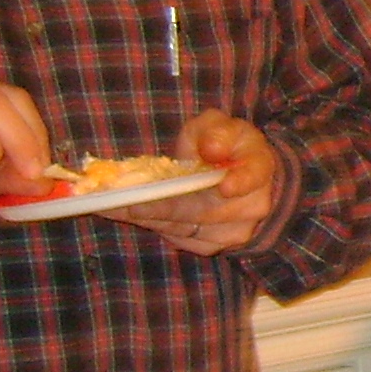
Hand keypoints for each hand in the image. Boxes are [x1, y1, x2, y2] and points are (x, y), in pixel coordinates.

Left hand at [110, 110, 279, 254]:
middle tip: (128, 201)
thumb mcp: (220, 126)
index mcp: (259, 167)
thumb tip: (211, 150)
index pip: (254, 176)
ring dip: (148, 217)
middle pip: (206, 211)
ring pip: (185, 228)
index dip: (241, 182)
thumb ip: (216, 131)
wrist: (237, 175)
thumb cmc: (226, 145)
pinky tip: (125, 213)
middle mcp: (252, 206)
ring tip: (111, 206)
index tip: (226, 186)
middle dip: (164, 206)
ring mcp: (233, 231)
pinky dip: (150, 225)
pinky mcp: (211, 245)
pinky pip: (178, 238)